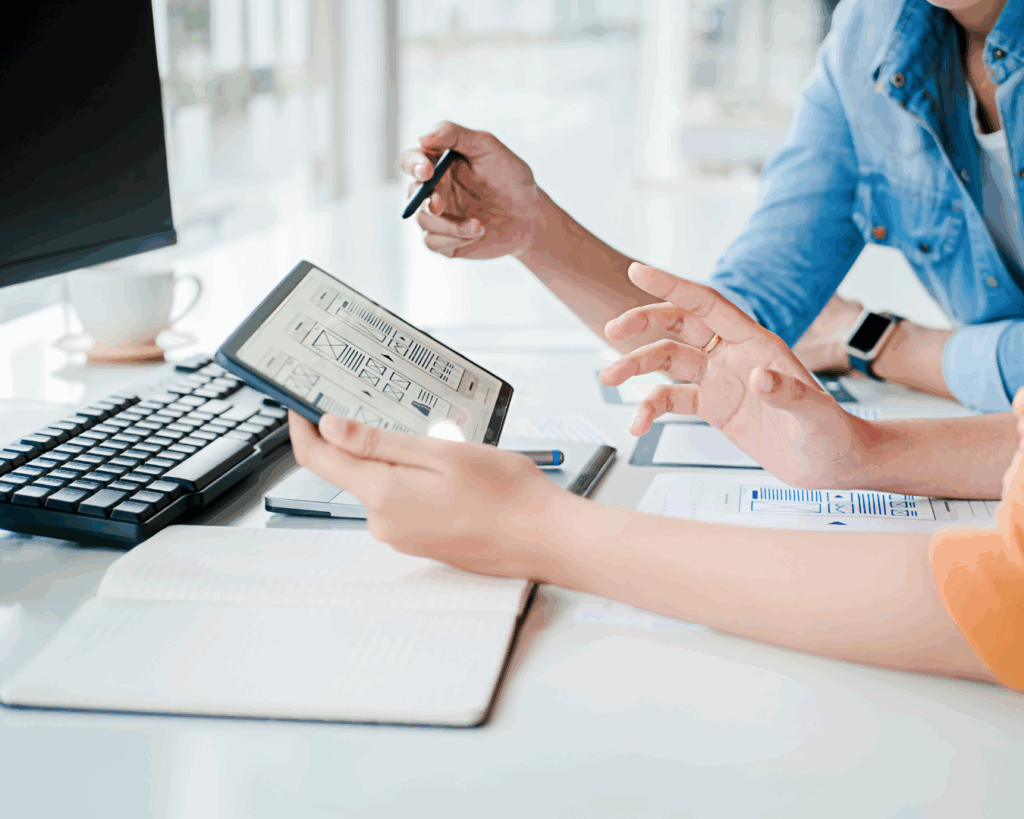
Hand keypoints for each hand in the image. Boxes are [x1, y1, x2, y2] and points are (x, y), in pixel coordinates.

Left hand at [288, 412, 575, 578]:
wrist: (543, 538)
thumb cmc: (505, 495)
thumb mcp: (440, 453)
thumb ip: (379, 443)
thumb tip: (330, 429)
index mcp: (384, 496)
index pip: (320, 459)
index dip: (303, 428)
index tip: (299, 404)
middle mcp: (385, 523)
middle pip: (350, 472)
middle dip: (359, 440)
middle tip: (384, 407)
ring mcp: (402, 537)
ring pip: (379, 487)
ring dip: (394, 461)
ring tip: (438, 445)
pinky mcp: (420, 542)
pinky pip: (400, 503)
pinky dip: (411, 481)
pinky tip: (447, 473)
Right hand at [399, 121, 544, 259]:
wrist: (530, 217)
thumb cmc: (511, 179)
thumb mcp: (488, 148)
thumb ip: (456, 135)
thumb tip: (422, 138)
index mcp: (440, 164)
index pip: (412, 160)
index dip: (413, 164)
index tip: (426, 170)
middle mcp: (434, 189)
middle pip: (412, 192)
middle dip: (424, 198)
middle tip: (439, 204)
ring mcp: (439, 217)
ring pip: (422, 220)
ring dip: (448, 224)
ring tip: (478, 224)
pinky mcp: (445, 240)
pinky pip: (432, 242)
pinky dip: (453, 238)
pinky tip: (477, 232)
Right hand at [599, 264, 876, 488]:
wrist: (833, 464)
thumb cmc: (832, 435)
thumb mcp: (815, 416)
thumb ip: (788, 394)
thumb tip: (759, 378)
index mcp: (756, 343)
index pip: (707, 304)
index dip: (672, 286)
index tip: (638, 271)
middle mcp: (733, 355)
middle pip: (679, 326)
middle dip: (643, 324)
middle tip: (612, 330)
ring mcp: (721, 380)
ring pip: (668, 361)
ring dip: (636, 366)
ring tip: (608, 377)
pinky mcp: (714, 407)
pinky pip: (672, 400)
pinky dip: (650, 409)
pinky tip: (638, 425)